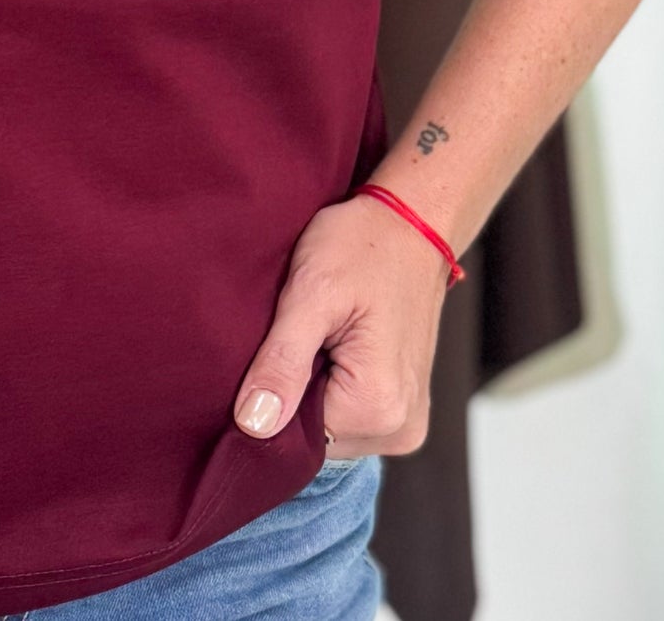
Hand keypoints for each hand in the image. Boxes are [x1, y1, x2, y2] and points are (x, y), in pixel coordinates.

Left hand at [228, 191, 452, 459]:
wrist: (412, 223)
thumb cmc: (363, 245)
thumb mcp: (312, 292)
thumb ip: (281, 363)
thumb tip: (251, 425)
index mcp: (378, 407)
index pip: (294, 439)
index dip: (266, 400)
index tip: (263, 352)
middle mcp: (400, 427)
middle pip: (314, 437)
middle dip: (290, 392)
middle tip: (289, 333)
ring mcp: (406, 420)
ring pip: (330, 426)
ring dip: (309, 386)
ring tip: (312, 334)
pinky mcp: (403, 406)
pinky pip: (349, 413)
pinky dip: (330, 383)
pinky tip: (329, 343)